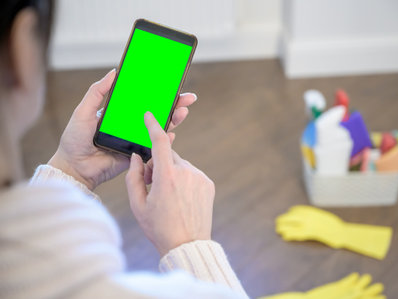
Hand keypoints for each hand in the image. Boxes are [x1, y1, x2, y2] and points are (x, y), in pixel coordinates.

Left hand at [49, 69, 196, 189]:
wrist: (74, 167)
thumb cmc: (75, 139)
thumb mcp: (83, 111)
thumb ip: (97, 92)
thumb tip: (114, 72)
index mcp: (120, 113)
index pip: (143, 100)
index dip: (158, 92)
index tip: (171, 83)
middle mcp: (131, 125)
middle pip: (156, 113)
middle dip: (174, 104)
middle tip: (188, 97)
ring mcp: (135, 140)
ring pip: (159, 128)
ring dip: (174, 119)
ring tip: (183, 111)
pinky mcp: (138, 154)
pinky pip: (154, 147)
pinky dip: (165, 141)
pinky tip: (172, 133)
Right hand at [126, 112, 214, 255]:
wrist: (187, 245)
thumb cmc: (159, 227)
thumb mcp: (137, 204)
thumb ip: (133, 176)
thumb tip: (136, 157)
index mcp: (167, 177)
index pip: (160, 142)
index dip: (153, 126)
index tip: (149, 115)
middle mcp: (186, 173)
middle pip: (168, 155)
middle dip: (158, 164)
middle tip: (152, 184)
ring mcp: (200, 177)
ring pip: (180, 164)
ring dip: (172, 172)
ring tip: (168, 195)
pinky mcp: (208, 184)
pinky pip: (192, 173)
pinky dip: (184, 179)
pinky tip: (180, 198)